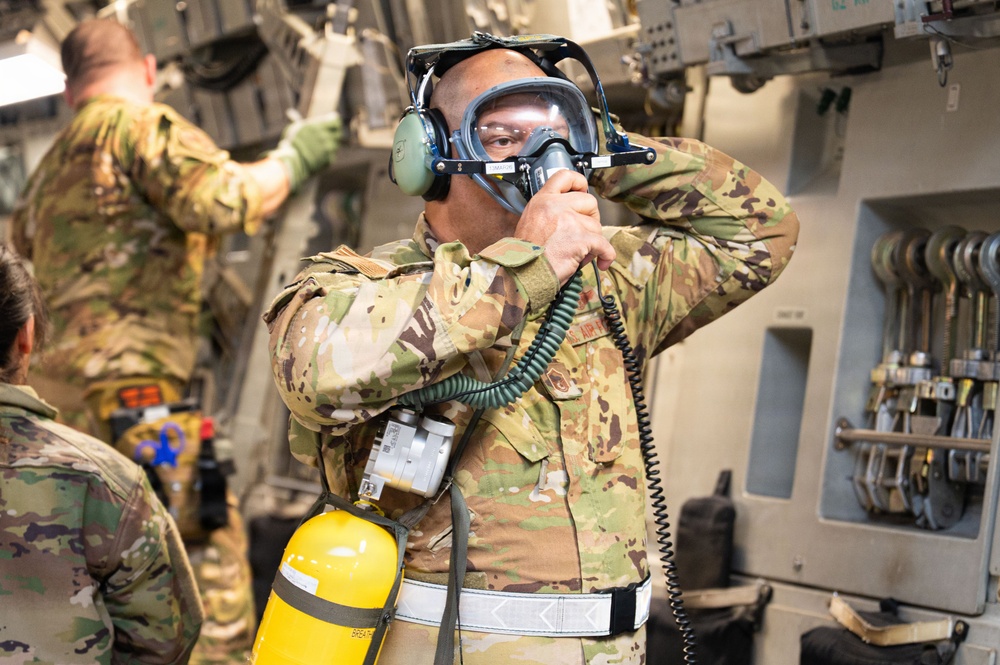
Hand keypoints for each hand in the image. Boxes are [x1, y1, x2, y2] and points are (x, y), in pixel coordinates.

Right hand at [266, 111, 341, 193]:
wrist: (292, 163)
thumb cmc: (290, 144)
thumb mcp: (294, 129)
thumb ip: (298, 121)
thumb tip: (291, 112)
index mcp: (318, 127)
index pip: (336, 121)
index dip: (335, 122)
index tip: (333, 122)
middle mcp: (326, 137)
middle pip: (338, 133)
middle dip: (334, 133)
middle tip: (328, 134)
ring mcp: (329, 149)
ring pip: (335, 145)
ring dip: (330, 144)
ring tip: (319, 147)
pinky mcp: (329, 159)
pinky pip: (332, 155)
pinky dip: (326, 155)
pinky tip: (317, 155)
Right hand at [514, 170, 615, 284]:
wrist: (524, 274)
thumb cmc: (525, 256)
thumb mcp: (531, 222)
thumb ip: (550, 212)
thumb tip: (572, 213)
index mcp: (542, 201)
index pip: (565, 176)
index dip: (579, 182)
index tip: (583, 190)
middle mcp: (555, 206)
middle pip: (589, 201)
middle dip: (591, 218)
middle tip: (584, 231)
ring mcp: (569, 221)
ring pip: (596, 225)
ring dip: (593, 241)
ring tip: (579, 252)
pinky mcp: (581, 238)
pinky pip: (604, 245)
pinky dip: (606, 255)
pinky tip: (602, 261)